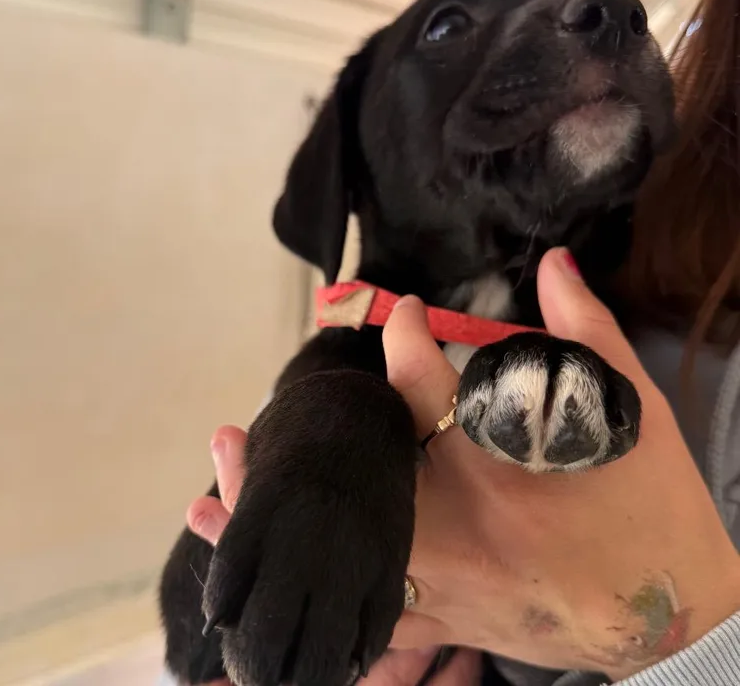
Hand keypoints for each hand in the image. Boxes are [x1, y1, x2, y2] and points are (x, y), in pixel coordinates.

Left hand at [189, 247, 739, 681]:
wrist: (673, 611)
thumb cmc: (652, 505)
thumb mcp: (633, 410)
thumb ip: (586, 331)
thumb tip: (556, 262)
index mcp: (504, 463)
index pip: (429, 385)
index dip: (407, 336)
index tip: (401, 313)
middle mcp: (462, 525)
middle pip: (356, 481)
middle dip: (296, 455)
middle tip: (234, 435)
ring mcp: (449, 582)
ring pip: (345, 554)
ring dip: (276, 530)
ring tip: (208, 510)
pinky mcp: (449, 619)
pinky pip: (367, 619)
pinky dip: (309, 598)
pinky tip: (257, 588)